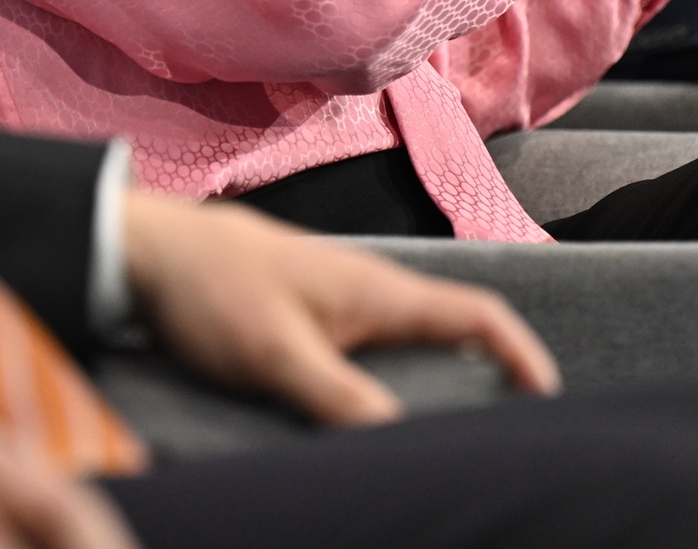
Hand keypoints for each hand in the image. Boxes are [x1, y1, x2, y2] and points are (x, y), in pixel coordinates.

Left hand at [121, 191, 558, 423]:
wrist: (148, 252)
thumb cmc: (212, 290)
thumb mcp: (276, 355)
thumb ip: (339, 397)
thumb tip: (400, 441)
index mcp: (380, 292)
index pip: (479, 315)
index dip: (523, 356)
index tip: (548, 402)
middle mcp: (373, 294)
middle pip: (456, 336)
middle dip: (489, 382)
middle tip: (499, 441)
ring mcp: (343, 305)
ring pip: (415, 348)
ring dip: (440, 388)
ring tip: (447, 445)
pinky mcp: (313, 319)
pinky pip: (375, 355)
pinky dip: (394, 387)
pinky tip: (376, 423)